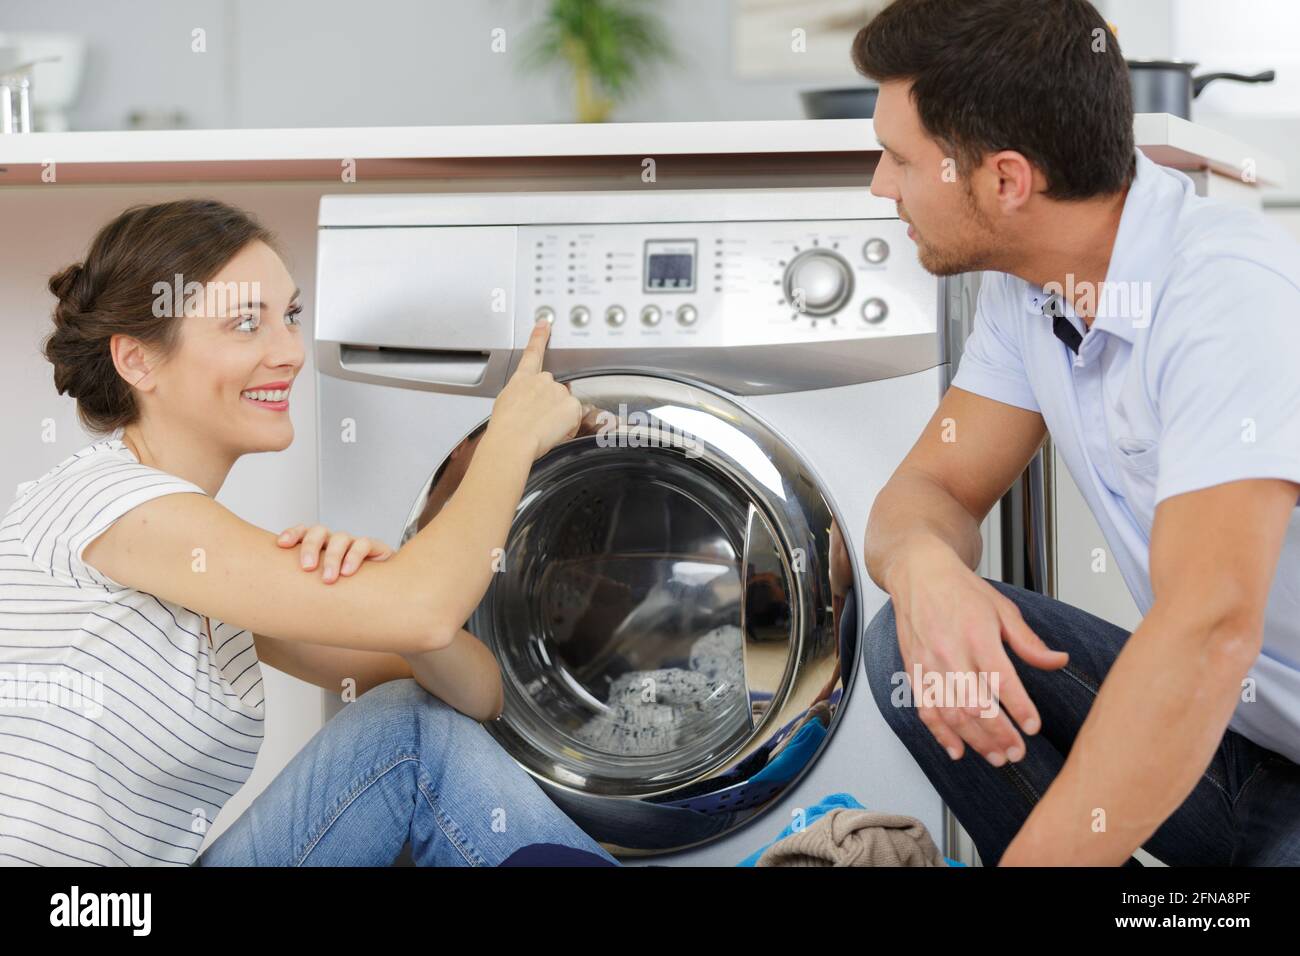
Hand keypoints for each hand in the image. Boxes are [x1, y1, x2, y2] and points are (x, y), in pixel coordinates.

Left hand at [277, 524, 393, 583]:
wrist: (380, 594)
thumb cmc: (344, 591)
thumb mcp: (319, 586)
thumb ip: (304, 586)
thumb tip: (276, 601)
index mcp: (319, 547)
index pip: (303, 532)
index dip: (292, 534)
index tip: (282, 545)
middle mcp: (335, 543)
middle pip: (319, 532)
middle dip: (310, 547)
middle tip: (307, 567)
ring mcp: (354, 545)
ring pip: (340, 538)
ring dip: (332, 557)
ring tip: (328, 579)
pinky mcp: (375, 549)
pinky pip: (363, 544)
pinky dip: (354, 557)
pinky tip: (348, 572)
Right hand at [488, 317, 581, 459]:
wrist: (512, 439)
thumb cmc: (505, 428)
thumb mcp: (505, 404)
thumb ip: (521, 396)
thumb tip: (526, 403)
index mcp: (523, 379)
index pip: (533, 352)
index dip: (540, 336)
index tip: (546, 324)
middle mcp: (542, 380)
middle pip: (554, 389)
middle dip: (551, 404)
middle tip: (539, 421)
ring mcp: (558, 391)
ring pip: (565, 405)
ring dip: (559, 416)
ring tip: (543, 429)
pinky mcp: (571, 404)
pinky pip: (574, 417)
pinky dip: (568, 426)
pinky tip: (554, 432)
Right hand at [886, 538, 1067, 765]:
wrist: (919, 573)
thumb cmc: (960, 590)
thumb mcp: (1003, 609)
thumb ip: (1029, 642)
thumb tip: (1058, 661)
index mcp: (977, 634)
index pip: (1002, 680)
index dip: (1019, 708)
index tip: (1033, 727)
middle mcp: (951, 651)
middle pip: (975, 703)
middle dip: (999, 734)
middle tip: (1017, 752)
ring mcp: (929, 663)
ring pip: (951, 712)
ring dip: (974, 740)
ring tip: (995, 756)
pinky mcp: (914, 670)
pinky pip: (926, 708)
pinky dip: (940, 733)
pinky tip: (957, 749)